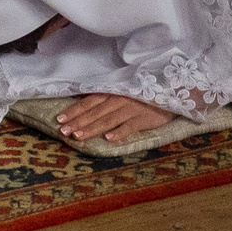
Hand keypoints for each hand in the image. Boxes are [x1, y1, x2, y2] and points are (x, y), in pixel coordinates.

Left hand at [54, 93, 184, 144]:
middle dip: (78, 121)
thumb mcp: (123, 90)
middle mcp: (119, 99)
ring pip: (108, 119)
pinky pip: (130, 126)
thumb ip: (106, 96)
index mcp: (112, 92)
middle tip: (63, 131)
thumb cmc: (144, 92)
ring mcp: (131, 108)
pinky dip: (119, 132)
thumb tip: (83, 101)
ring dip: (92, 128)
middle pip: (95, 111)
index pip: (89, 101)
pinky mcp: (144, 118)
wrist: (172, 91)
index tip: (59, 119)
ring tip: (78, 136)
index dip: (74, 110)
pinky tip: (108, 139)